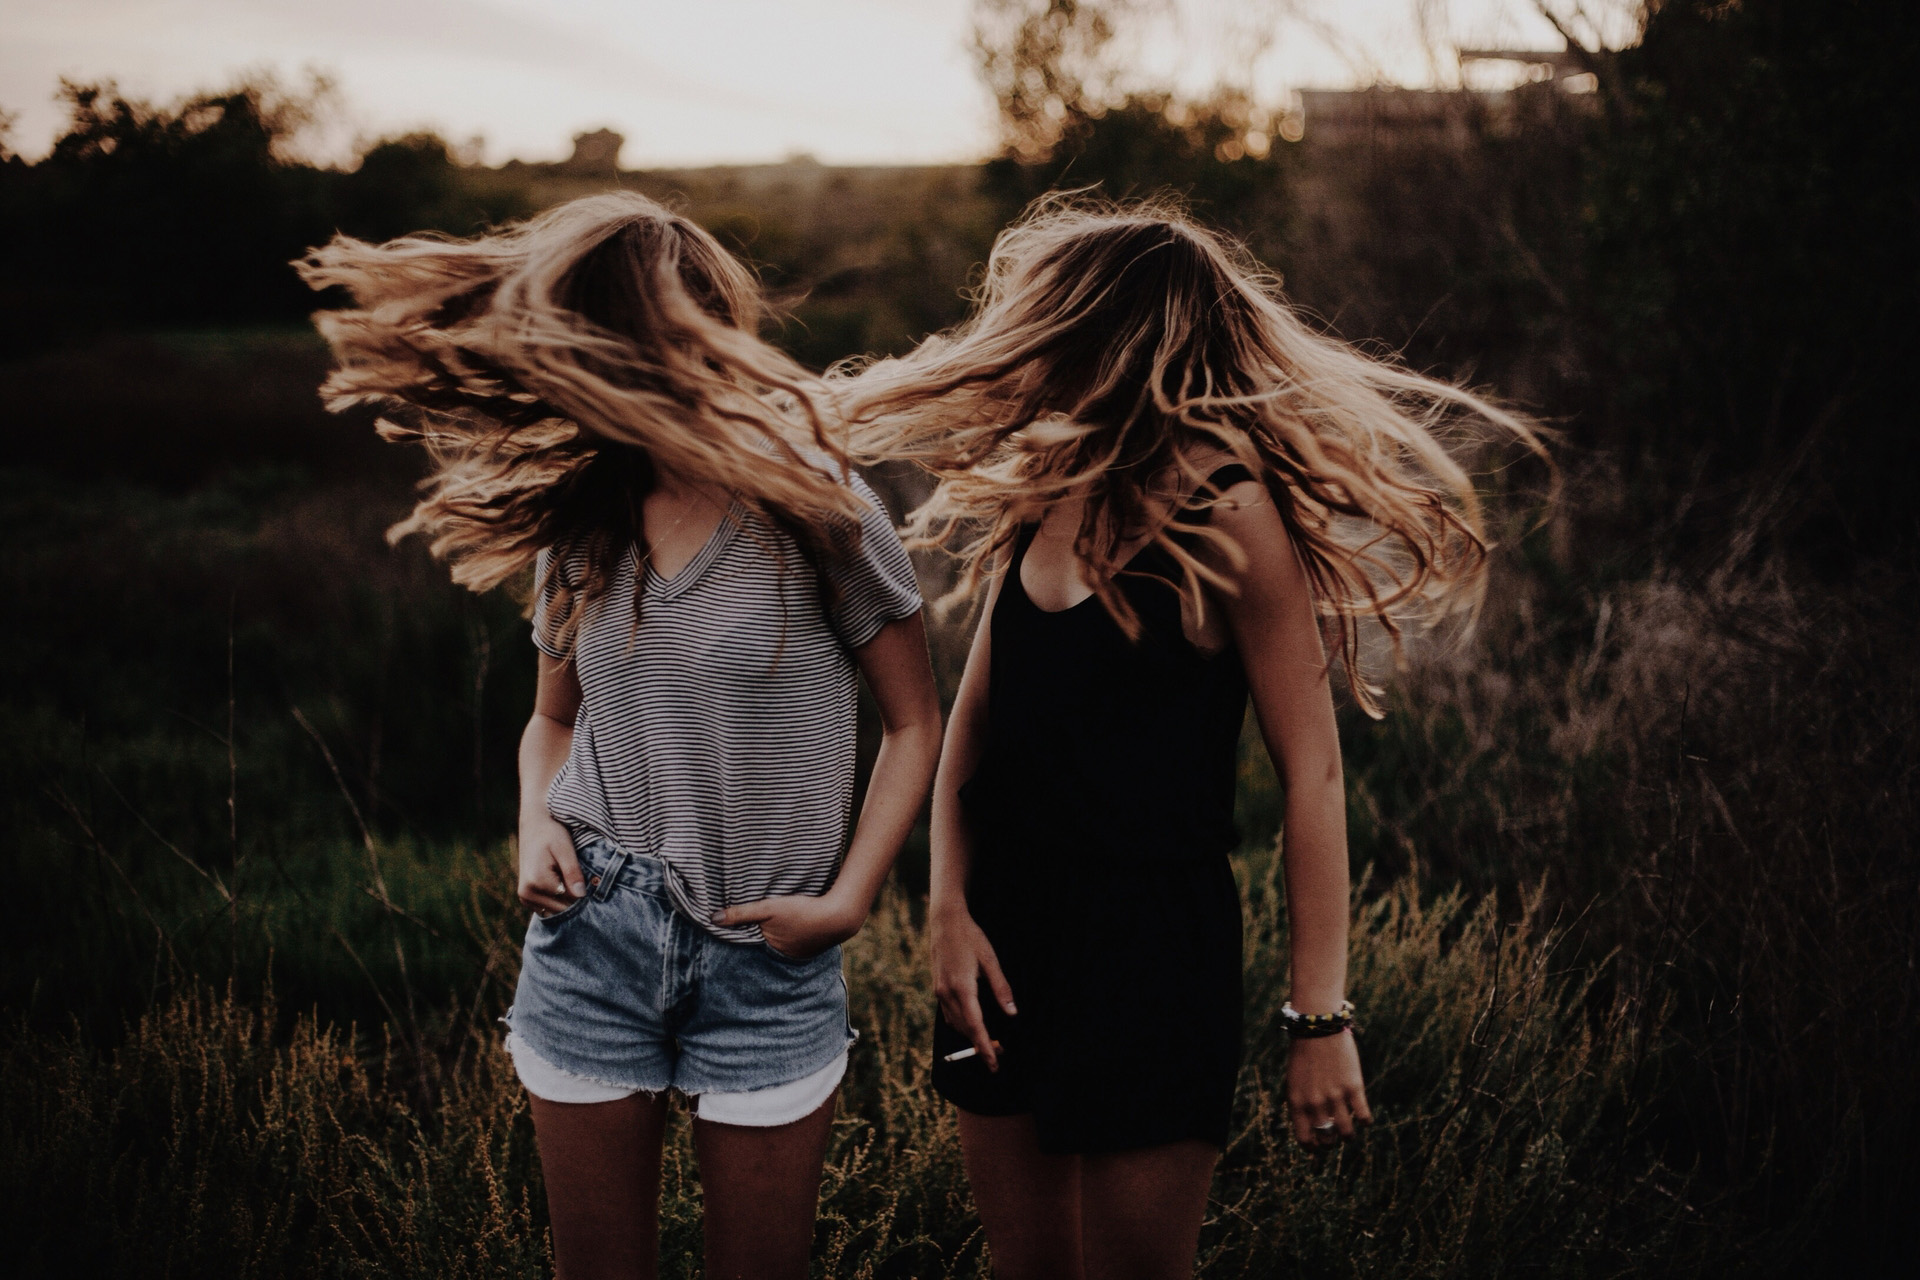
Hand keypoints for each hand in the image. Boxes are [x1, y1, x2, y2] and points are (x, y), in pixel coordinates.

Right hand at [518, 814, 584, 915]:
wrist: (534, 826)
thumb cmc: (551, 833)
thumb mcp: (565, 849)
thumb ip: (572, 872)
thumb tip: (581, 896)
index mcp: (537, 881)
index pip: (569, 900)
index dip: (583, 892)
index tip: (590, 880)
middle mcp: (527, 893)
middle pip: (562, 908)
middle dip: (575, 898)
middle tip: (582, 878)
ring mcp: (525, 897)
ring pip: (556, 911)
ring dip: (567, 900)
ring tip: (570, 878)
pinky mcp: (526, 898)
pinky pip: (548, 908)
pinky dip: (558, 900)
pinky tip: (562, 883)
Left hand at [711, 892, 864, 959]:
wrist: (840, 916)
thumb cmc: (803, 912)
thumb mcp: (769, 908)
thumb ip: (742, 914)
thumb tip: (713, 919)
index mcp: (770, 949)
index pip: (749, 944)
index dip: (742, 936)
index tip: (730, 931)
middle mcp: (783, 956)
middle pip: (764, 945)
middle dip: (758, 939)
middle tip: (750, 927)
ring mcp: (799, 953)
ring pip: (779, 944)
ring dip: (775, 937)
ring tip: (772, 925)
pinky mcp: (811, 945)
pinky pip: (795, 941)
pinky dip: (791, 935)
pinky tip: (793, 925)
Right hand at [930, 906, 1015, 1070]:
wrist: (945, 922)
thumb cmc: (970, 937)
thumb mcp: (990, 960)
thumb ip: (1001, 988)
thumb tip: (1012, 1013)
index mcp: (962, 988)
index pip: (975, 1026)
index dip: (984, 1047)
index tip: (993, 1063)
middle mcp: (947, 993)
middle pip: (965, 1029)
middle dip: (980, 1045)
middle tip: (999, 1055)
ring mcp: (940, 991)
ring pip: (955, 1024)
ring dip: (970, 1036)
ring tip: (989, 1043)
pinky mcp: (938, 988)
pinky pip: (948, 1014)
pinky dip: (961, 1025)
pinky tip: (972, 1025)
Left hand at [1287, 1030, 1372, 1147]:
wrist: (1317, 1027)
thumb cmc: (1304, 1053)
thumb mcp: (1295, 1080)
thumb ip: (1303, 1103)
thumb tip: (1315, 1126)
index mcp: (1296, 1102)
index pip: (1304, 1138)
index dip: (1312, 1147)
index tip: (1318, 1147)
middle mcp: (1315, 1103)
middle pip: (1327, 1138)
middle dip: (1331, 1141)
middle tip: (1335, 1136)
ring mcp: (1335, 1096)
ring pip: (1346, 1133)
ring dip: (1349, 1136)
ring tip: (1350, 1132)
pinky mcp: (1353, 1087)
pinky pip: (1363, 1116)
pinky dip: (1365, 1120)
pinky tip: (1364, 1117)